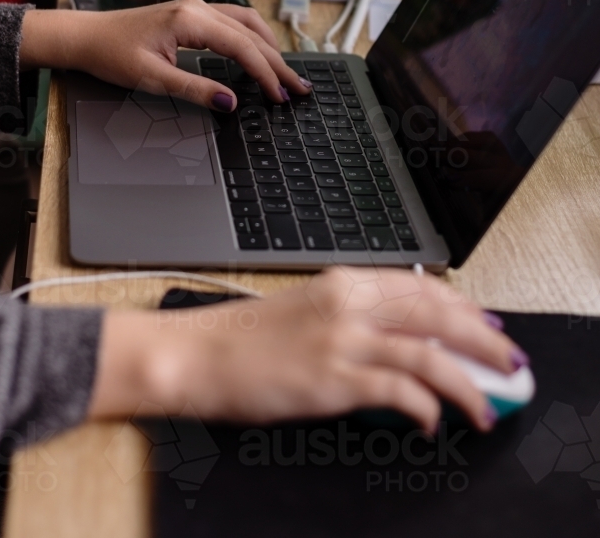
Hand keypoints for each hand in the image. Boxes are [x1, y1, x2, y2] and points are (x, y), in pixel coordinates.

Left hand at [19, 0, 310, 108]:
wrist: (85, 36)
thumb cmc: (111, 55)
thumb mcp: (152, 80)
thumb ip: (195, 90)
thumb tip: (231, 103)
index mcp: (191, 20)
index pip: (243, 47)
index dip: (266, 74)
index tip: (280, 96)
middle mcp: (198, 8)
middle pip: (252, 33)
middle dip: (278, 62)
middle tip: (299, 88)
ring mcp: (195, 7)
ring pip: (246, 23)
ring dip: (269, 47)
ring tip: (286, 72)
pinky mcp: (191, 13)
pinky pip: (233, 21)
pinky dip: (253, 38)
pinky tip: (259, 51)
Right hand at [88, 267, 526, 431]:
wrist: (197, 354)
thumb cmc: (244, 338)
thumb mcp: (304, 310)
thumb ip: (351, 314)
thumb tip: (396, 336)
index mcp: (342, 282)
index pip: (421, 289)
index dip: (463, 308)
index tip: (486, 325)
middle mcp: (349, 303)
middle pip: (436, 314)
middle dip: (481, 340)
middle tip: (508, 362)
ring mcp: (342, 339)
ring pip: (428, 354)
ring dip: (466, 383)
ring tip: (485, 406)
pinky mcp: (333, 377)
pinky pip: (399, 392)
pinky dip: (425, 409)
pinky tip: (431, 423)